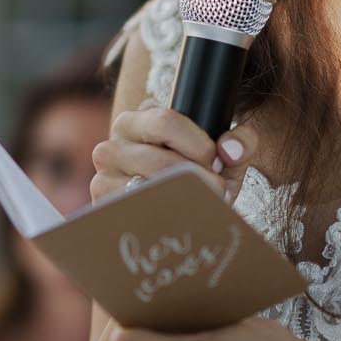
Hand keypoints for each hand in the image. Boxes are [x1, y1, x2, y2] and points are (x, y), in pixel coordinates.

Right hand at [89, 101, 257, 203]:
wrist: (170, 214)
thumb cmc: (194, 178)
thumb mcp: (219, 157)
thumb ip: (239, 144)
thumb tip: (231, 150)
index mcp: (134, 123)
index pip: (164, 122)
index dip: (199, 144)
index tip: (215, 161)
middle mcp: (110, 148)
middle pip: (159, 161)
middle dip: (197, 178)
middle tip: (216, 189)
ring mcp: (102, 181)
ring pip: (148, 191)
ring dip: (184, 201)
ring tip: (202, 205)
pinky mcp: (103, 211)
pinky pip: (137, 215)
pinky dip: (165, 219)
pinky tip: (181, 219)